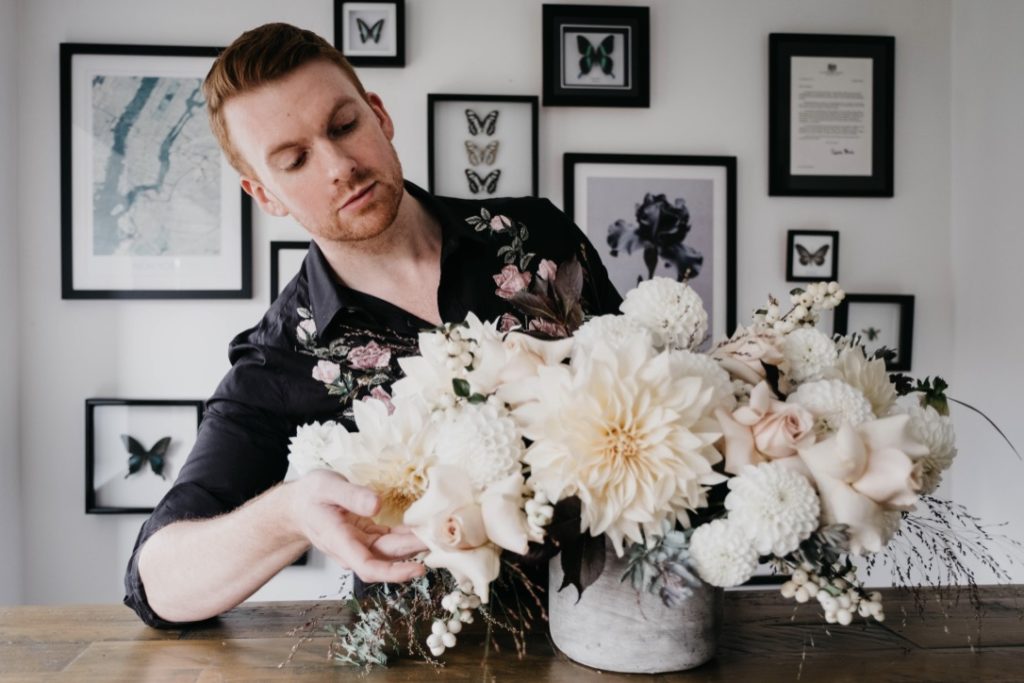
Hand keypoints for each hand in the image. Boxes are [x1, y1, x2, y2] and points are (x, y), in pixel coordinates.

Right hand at [289, 470, 426, 582]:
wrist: (298, 506)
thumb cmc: (310, 496)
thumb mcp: (327, 486)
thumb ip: (352, 496)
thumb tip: (377, 504)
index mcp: (339, 541)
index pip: (368, 566)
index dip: (394, 572)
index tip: (418, 569)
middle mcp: (351, 549)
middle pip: (386, 558)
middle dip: (414, 552)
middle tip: (440, 539)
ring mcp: (359, 545)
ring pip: (390, 551)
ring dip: (413, 545)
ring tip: (437, 533)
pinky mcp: (366, 538)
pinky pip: (389, 541)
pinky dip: (406, 536)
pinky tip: (422, 528)